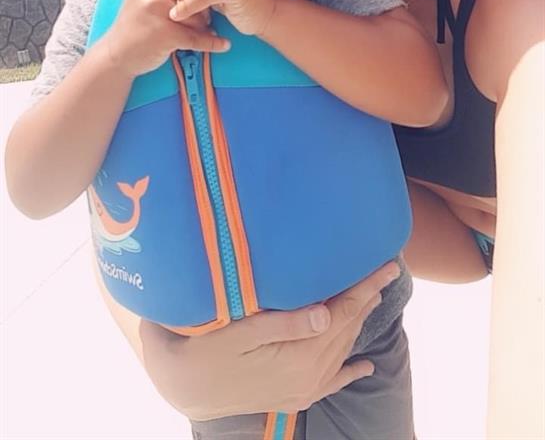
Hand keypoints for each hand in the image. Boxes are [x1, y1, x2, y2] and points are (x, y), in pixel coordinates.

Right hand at [105, 0, 229, 77]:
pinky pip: (197, 35)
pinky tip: (225, 44)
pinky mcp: (165, 33)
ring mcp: (156, 9)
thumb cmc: (133, 22)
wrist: (120, 55)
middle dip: (199, 2)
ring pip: (198, 9)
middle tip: (189, 16)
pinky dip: (212, 43)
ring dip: (201, 24)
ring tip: (190, 32)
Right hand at [138, 262, 399, 419]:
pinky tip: (365, 367)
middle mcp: (308, 377)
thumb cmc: (207, 349)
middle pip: (347, 329)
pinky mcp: (293, 397)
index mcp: (299, 357)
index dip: (366, 287)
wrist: (184, 388)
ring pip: (342, 350)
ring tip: (373, 298)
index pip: (343, 313)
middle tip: (386, 273)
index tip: (388, 266)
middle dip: (367, 300)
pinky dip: (350, 372)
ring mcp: (303, 390)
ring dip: (359, 323)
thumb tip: (326, 313)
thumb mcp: (242, 331)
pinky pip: (332, 382)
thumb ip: (286, 324)